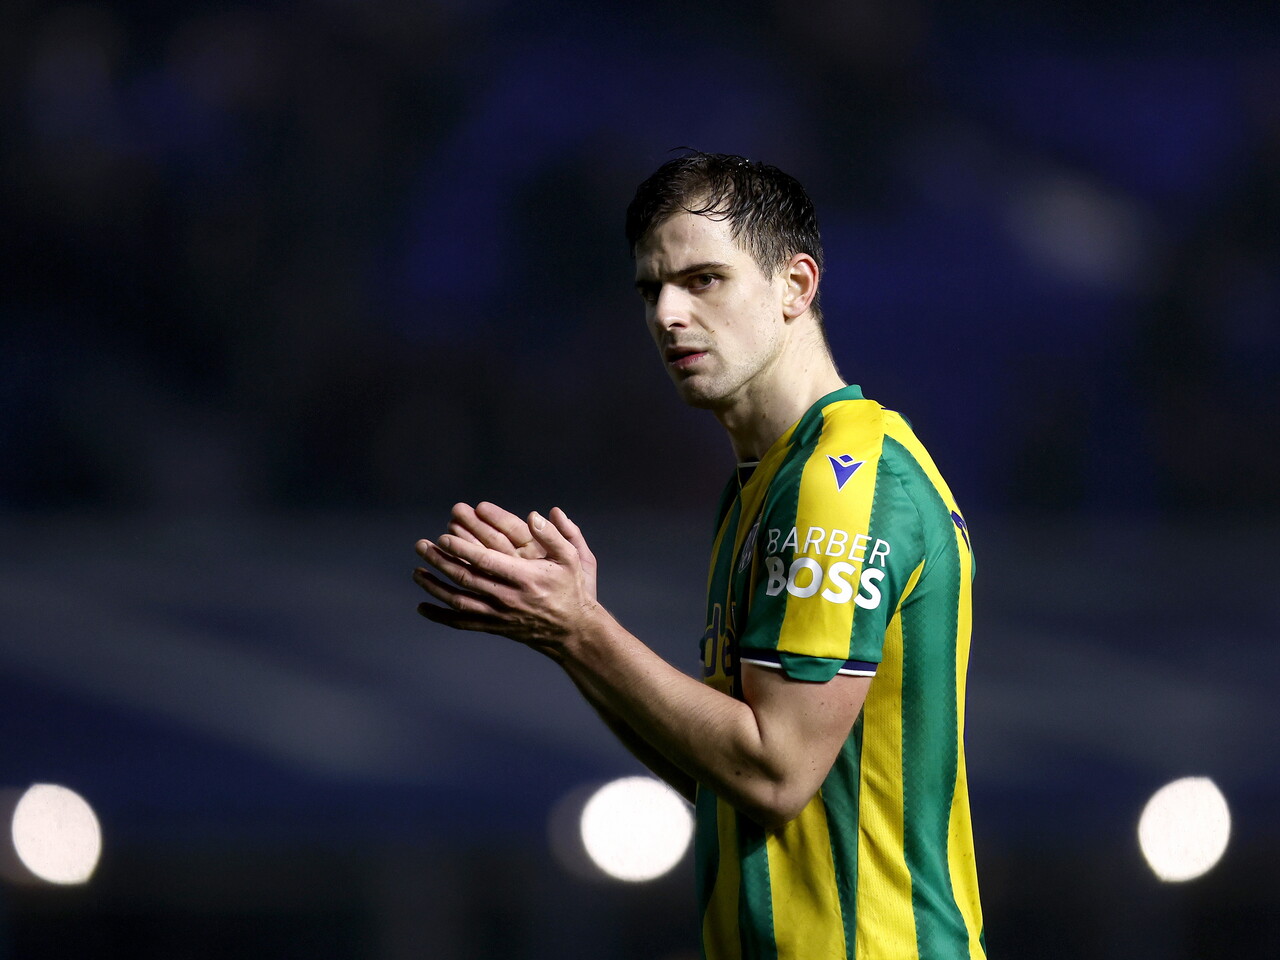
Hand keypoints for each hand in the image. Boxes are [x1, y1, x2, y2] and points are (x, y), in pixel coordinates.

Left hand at [414, 506, 599, 652]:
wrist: (573, 631)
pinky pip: (462, 623)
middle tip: (421, 545)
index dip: (463, 549)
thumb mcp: (574, 559)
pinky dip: (441, 616)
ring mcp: (500, 615)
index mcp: (525, 577)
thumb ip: (555, 535)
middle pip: (466, 579)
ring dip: (435, 587)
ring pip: (460, 602)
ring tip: (416, 572)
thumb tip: (535, 515)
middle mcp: (509, 597)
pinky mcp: (495, 627)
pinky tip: (422, 608)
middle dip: (441, 561)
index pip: (486, 561)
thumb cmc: (572, 589)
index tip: (443, 536)